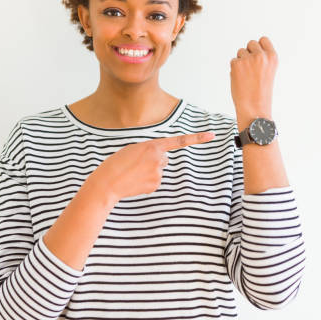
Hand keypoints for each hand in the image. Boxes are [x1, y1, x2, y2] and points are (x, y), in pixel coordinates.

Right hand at [87, 132, 216, 203]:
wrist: (107, 183)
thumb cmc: (116, 164)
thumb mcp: (133, 149)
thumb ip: (150, 150)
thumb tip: (163, 161)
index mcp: (152, 145)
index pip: (179, 141)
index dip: (197, 138)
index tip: (212, 135)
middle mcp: (158, 158)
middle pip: (164, 158)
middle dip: (154, 160)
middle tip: (136, 164)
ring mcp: (158, 173)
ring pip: (159, 170)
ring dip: (149, 171)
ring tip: (133, 172)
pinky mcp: (155, 185)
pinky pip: (155, 180)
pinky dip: (147, 181)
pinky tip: (136, 181)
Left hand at [230, 36, 277, 119]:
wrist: (254, 107)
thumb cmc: (261, 92)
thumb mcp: (268, 71)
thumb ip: (262, 59)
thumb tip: (250, 49)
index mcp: (272, 57)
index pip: (263, 40)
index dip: (258, 47)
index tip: (257, 55)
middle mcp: (261, 56)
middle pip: (251, 43)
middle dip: (249, 53)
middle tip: (250, 69)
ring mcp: (248, 59)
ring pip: (240, 52)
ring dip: (241, 61)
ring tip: (246, 76)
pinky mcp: (236, 64)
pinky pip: (233, 61)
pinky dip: (234, 69)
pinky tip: (240, 79)